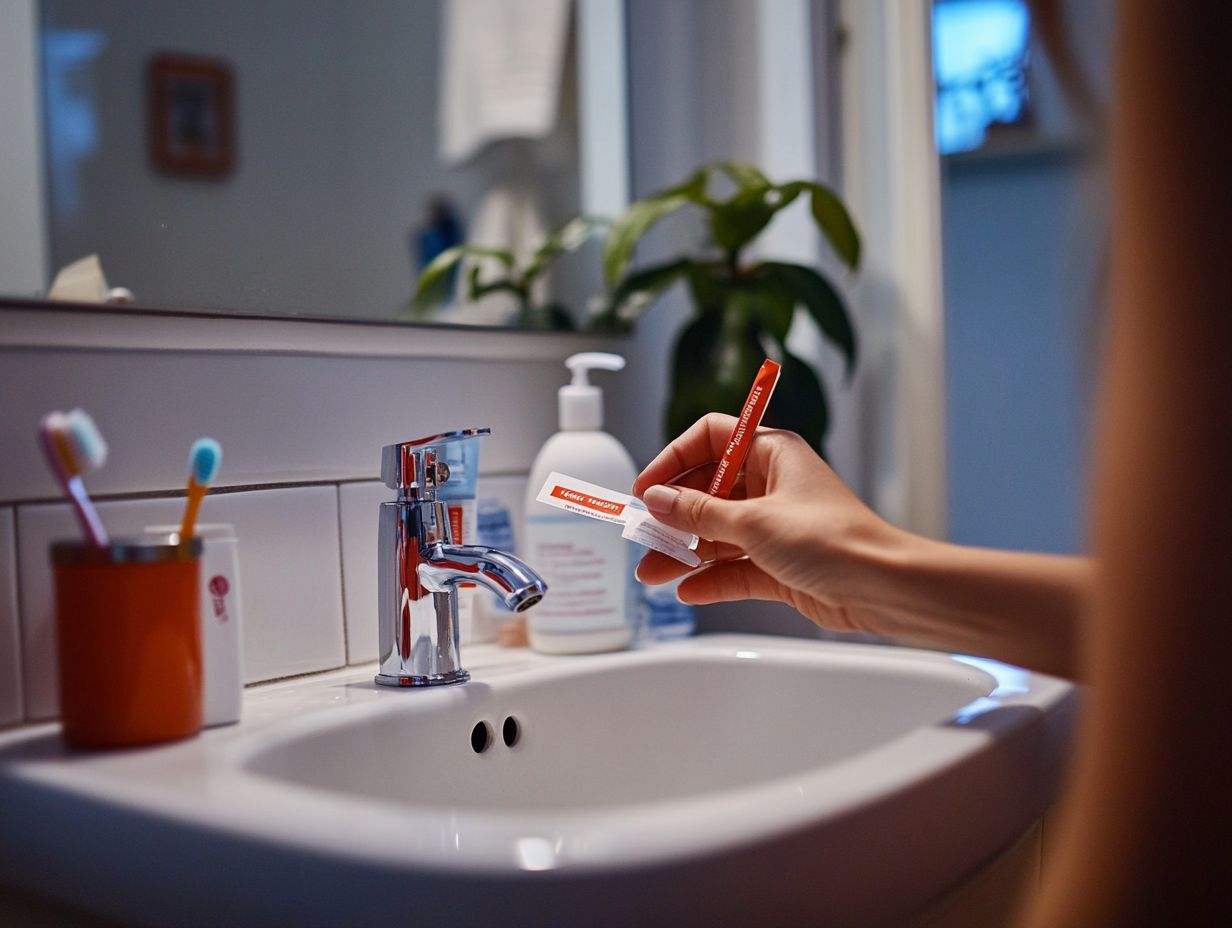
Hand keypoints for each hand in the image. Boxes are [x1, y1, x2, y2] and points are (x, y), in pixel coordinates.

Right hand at [632, 413, 901, 635]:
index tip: (647, 487)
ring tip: (652, 573)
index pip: (710, 439)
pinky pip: (735, 568)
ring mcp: (776, 526)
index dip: (674, 459)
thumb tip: (657, 501)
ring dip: (684, 553)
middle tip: (644, 535)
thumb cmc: (832, 539)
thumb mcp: (753, 521)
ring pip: (717, 534)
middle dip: (673, 515)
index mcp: (772, 453)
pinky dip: (711, 579)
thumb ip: (699, 514)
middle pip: (708, 491)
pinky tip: (687, 590)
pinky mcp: (781, 565)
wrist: (882, 588)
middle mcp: (772, 485)